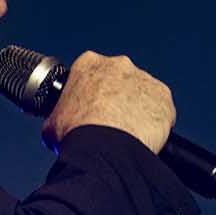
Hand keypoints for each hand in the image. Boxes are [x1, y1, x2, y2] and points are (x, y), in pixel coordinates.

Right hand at [41, 51, 175, 154]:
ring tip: (127, 134)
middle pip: (120, 80)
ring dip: (137, 110)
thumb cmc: (76, 134)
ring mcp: (144, 79)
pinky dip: (155, 123)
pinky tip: (143, 138)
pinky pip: (161, 110)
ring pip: (142, 94)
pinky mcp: (164, 97)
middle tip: (110, 123)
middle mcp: (119, 65)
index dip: (91, 93)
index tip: (91, 109)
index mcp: (89, 64)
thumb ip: (57, 116)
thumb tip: (56, 125)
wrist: (103, 150)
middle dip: (117, 98)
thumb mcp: (52, 123)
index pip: (92, 73)